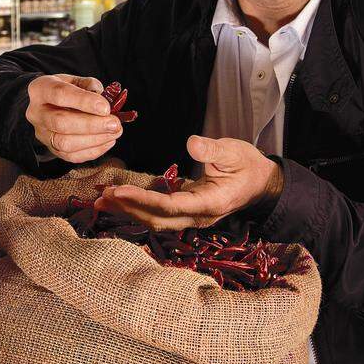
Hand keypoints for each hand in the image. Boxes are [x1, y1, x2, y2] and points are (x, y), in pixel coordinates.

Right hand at [26, 74, 120, 162]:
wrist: (50, 105)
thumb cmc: (66, 90)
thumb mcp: (76, 80)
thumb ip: (90, 87)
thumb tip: (105, 101)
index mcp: (40, 89)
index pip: (60, 94)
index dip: (84, 101)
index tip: (106, 107)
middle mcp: (36, 113)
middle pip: (61, 123)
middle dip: (91, 125)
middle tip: (114, 124)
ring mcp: (42, 133)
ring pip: (65, 143)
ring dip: (94, 140)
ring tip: (114, 132)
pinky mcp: (51, 148)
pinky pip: (71, 156)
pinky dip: (93, 151)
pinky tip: (108, 141)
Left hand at [93, 135, 282, 230]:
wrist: (261, 184)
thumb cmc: (248, 165)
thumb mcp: (234, 152)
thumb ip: (213, 150)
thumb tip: (192, 143)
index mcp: (210, 203)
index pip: (170, 206)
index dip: (144, 200)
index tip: (120, 190)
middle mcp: (198, 216)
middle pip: (157, 218)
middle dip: (128, 208)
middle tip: (103, 194)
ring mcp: (191, 217)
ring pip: (155, 220)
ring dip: (129, 211)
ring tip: (102, 200)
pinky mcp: (186, 213)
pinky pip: (158, 215)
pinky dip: (137, 208)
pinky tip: (119, 200)